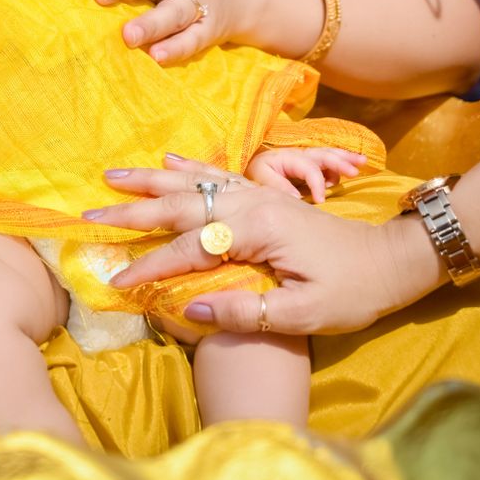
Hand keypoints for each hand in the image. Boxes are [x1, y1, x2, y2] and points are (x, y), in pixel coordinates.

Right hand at [89, 158, 432, 335]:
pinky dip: (188, 168)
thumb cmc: (352, 292)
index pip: (190, 249)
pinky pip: (217, 176)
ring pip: (193, 184)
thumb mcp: (306, 316)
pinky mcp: (264, 197)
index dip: (150, 266)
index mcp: (258, 231)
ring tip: (111, 176)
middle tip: (90, 216)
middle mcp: (252, 204)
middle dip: (132, 211)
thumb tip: (188, 306)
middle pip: (181, 206)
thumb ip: (246, 312)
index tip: (115, 281)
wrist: (390, 260)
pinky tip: (166, 163)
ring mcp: (257, 195)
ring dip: (150, 181)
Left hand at [244, 146, 366, 202]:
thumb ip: (276, 185)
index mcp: (287, 156)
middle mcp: (300, 153)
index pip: (308, 168)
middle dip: (341, 161)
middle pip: (324, 154)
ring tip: (363, 162)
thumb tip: (297, 198)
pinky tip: (350, 171)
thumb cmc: (256, 171)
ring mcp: (307, 157)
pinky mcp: (312, 163)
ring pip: (330, 154)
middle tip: (355, 171)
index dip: (317, 183)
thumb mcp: (259, 176)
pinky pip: (329, 162)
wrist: (252, 166)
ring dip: (346, 158)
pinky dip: (342, 164)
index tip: (321, 200)